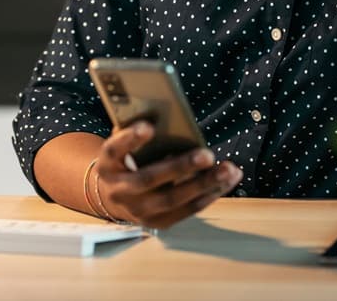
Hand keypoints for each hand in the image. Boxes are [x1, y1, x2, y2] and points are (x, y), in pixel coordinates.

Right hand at [93, 122, 242, 229]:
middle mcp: (119, 190)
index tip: (149, 127)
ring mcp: (137, 210)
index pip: (114, 150)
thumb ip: (137, 130)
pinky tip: (226, 181)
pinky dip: (208, 195)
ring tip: (229, 169)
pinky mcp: (157, 223)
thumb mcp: (124, 143)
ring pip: (172, 200)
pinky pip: (186, 211)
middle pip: (149, 180)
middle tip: (207, 155)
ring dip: (204, 184)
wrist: (113, 197)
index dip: (130, 139)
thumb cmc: (126, 160)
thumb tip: (166, 113)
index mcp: (107, 164)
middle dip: (180, 167)